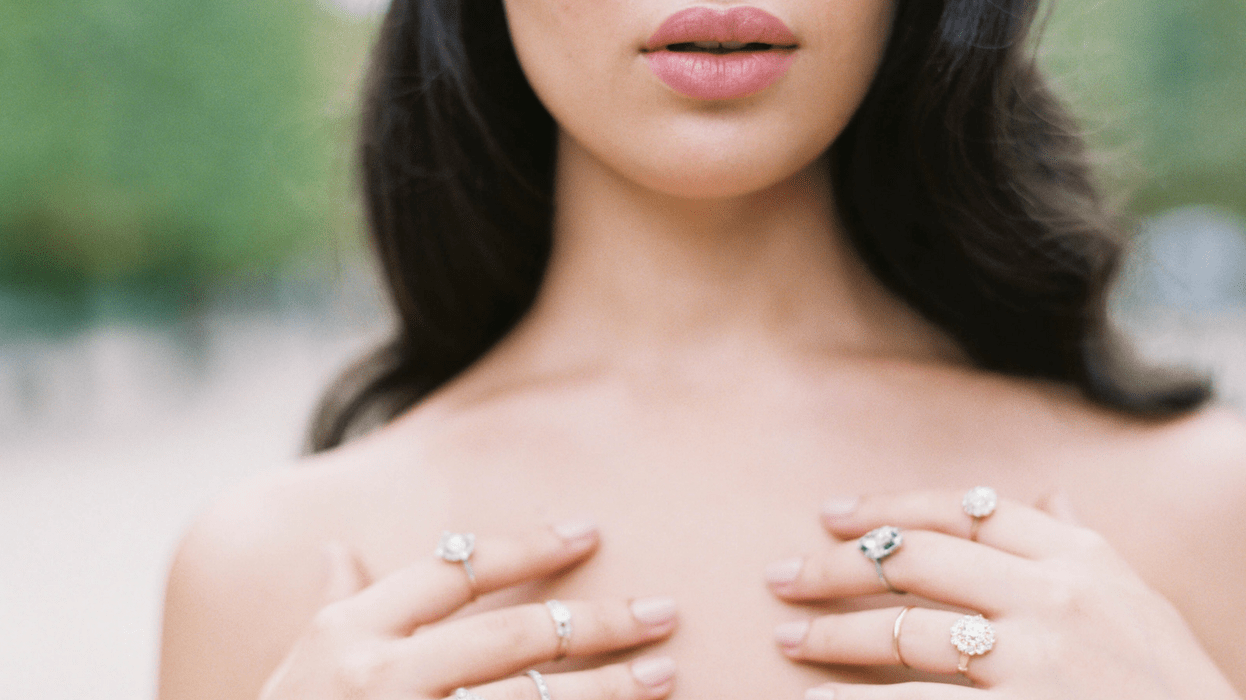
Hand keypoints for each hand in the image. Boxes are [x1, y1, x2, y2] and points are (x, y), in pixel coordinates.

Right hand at [261, 522, 677, 699]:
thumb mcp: (302, 663)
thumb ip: (335, 604)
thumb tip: (338, 548)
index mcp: (350, 631)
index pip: (455, 569)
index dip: (528, 546)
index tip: (589, 532)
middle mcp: (379, 676)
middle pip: (510, 635)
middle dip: (594, 620)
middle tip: (662, 611)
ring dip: (605, 689)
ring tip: (664, 672)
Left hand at [765, 490, 1241, 699]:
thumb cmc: (1167, 680)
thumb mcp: (1137, 598)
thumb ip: (1083, 545)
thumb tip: (1050, 496)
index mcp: (1077, 556)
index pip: (962, 508)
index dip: (887, 507)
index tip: (831, 515)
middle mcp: (1054, 594)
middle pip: (917, 559)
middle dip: (837, 567)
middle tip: (780, 577)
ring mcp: (1038, 657)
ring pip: (907, 629)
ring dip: (834, 635)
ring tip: (788, 641)